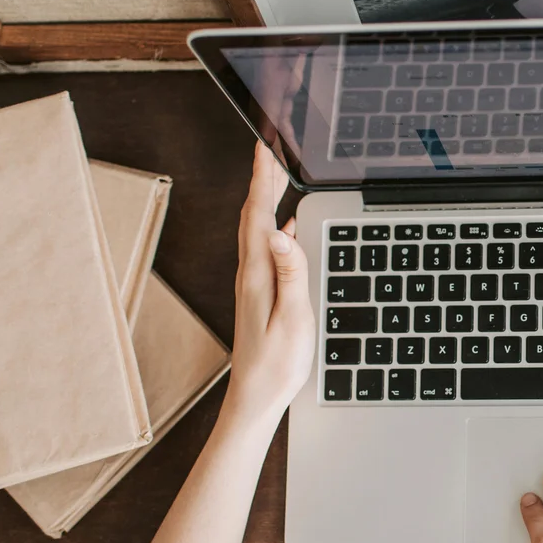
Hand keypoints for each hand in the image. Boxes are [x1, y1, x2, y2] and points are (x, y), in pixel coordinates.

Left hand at [221, 142, 316, 428]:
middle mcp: (250, 273)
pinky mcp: (260, 293)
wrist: (255, 397)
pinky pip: (264, 246)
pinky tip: (286, 224)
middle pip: (253, 214)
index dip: (263, 178)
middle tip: (271, 148)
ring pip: (257, 228)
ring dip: (266, 198)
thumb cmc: (276, 364)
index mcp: (258, 274)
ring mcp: (253, 282)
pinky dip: (273, 223)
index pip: (258, 214)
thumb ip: (291, 273)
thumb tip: (283, 231)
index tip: (265, 146)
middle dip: (263, 178)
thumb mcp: (292, 318)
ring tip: (277, 175)